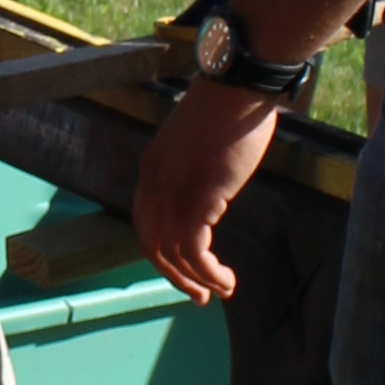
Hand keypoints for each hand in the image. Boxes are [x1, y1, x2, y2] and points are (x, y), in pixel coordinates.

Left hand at [132, 69, 280, 300]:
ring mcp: (172, 192)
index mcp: (152, 169)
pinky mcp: (195, 199)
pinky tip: (225, 280)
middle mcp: (153, 184)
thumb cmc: (229, 109)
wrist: (237, 89)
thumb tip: (209, 193)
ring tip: (219, 291)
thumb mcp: (199, 145)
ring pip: (172, 254)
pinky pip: (193, 251)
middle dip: (174, 276)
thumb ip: (195, 170)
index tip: (185, 269)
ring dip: (196, 280)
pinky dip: (208, 273)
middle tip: (198, 295)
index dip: (163, 252)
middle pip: (152, 244)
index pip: (146, 223)